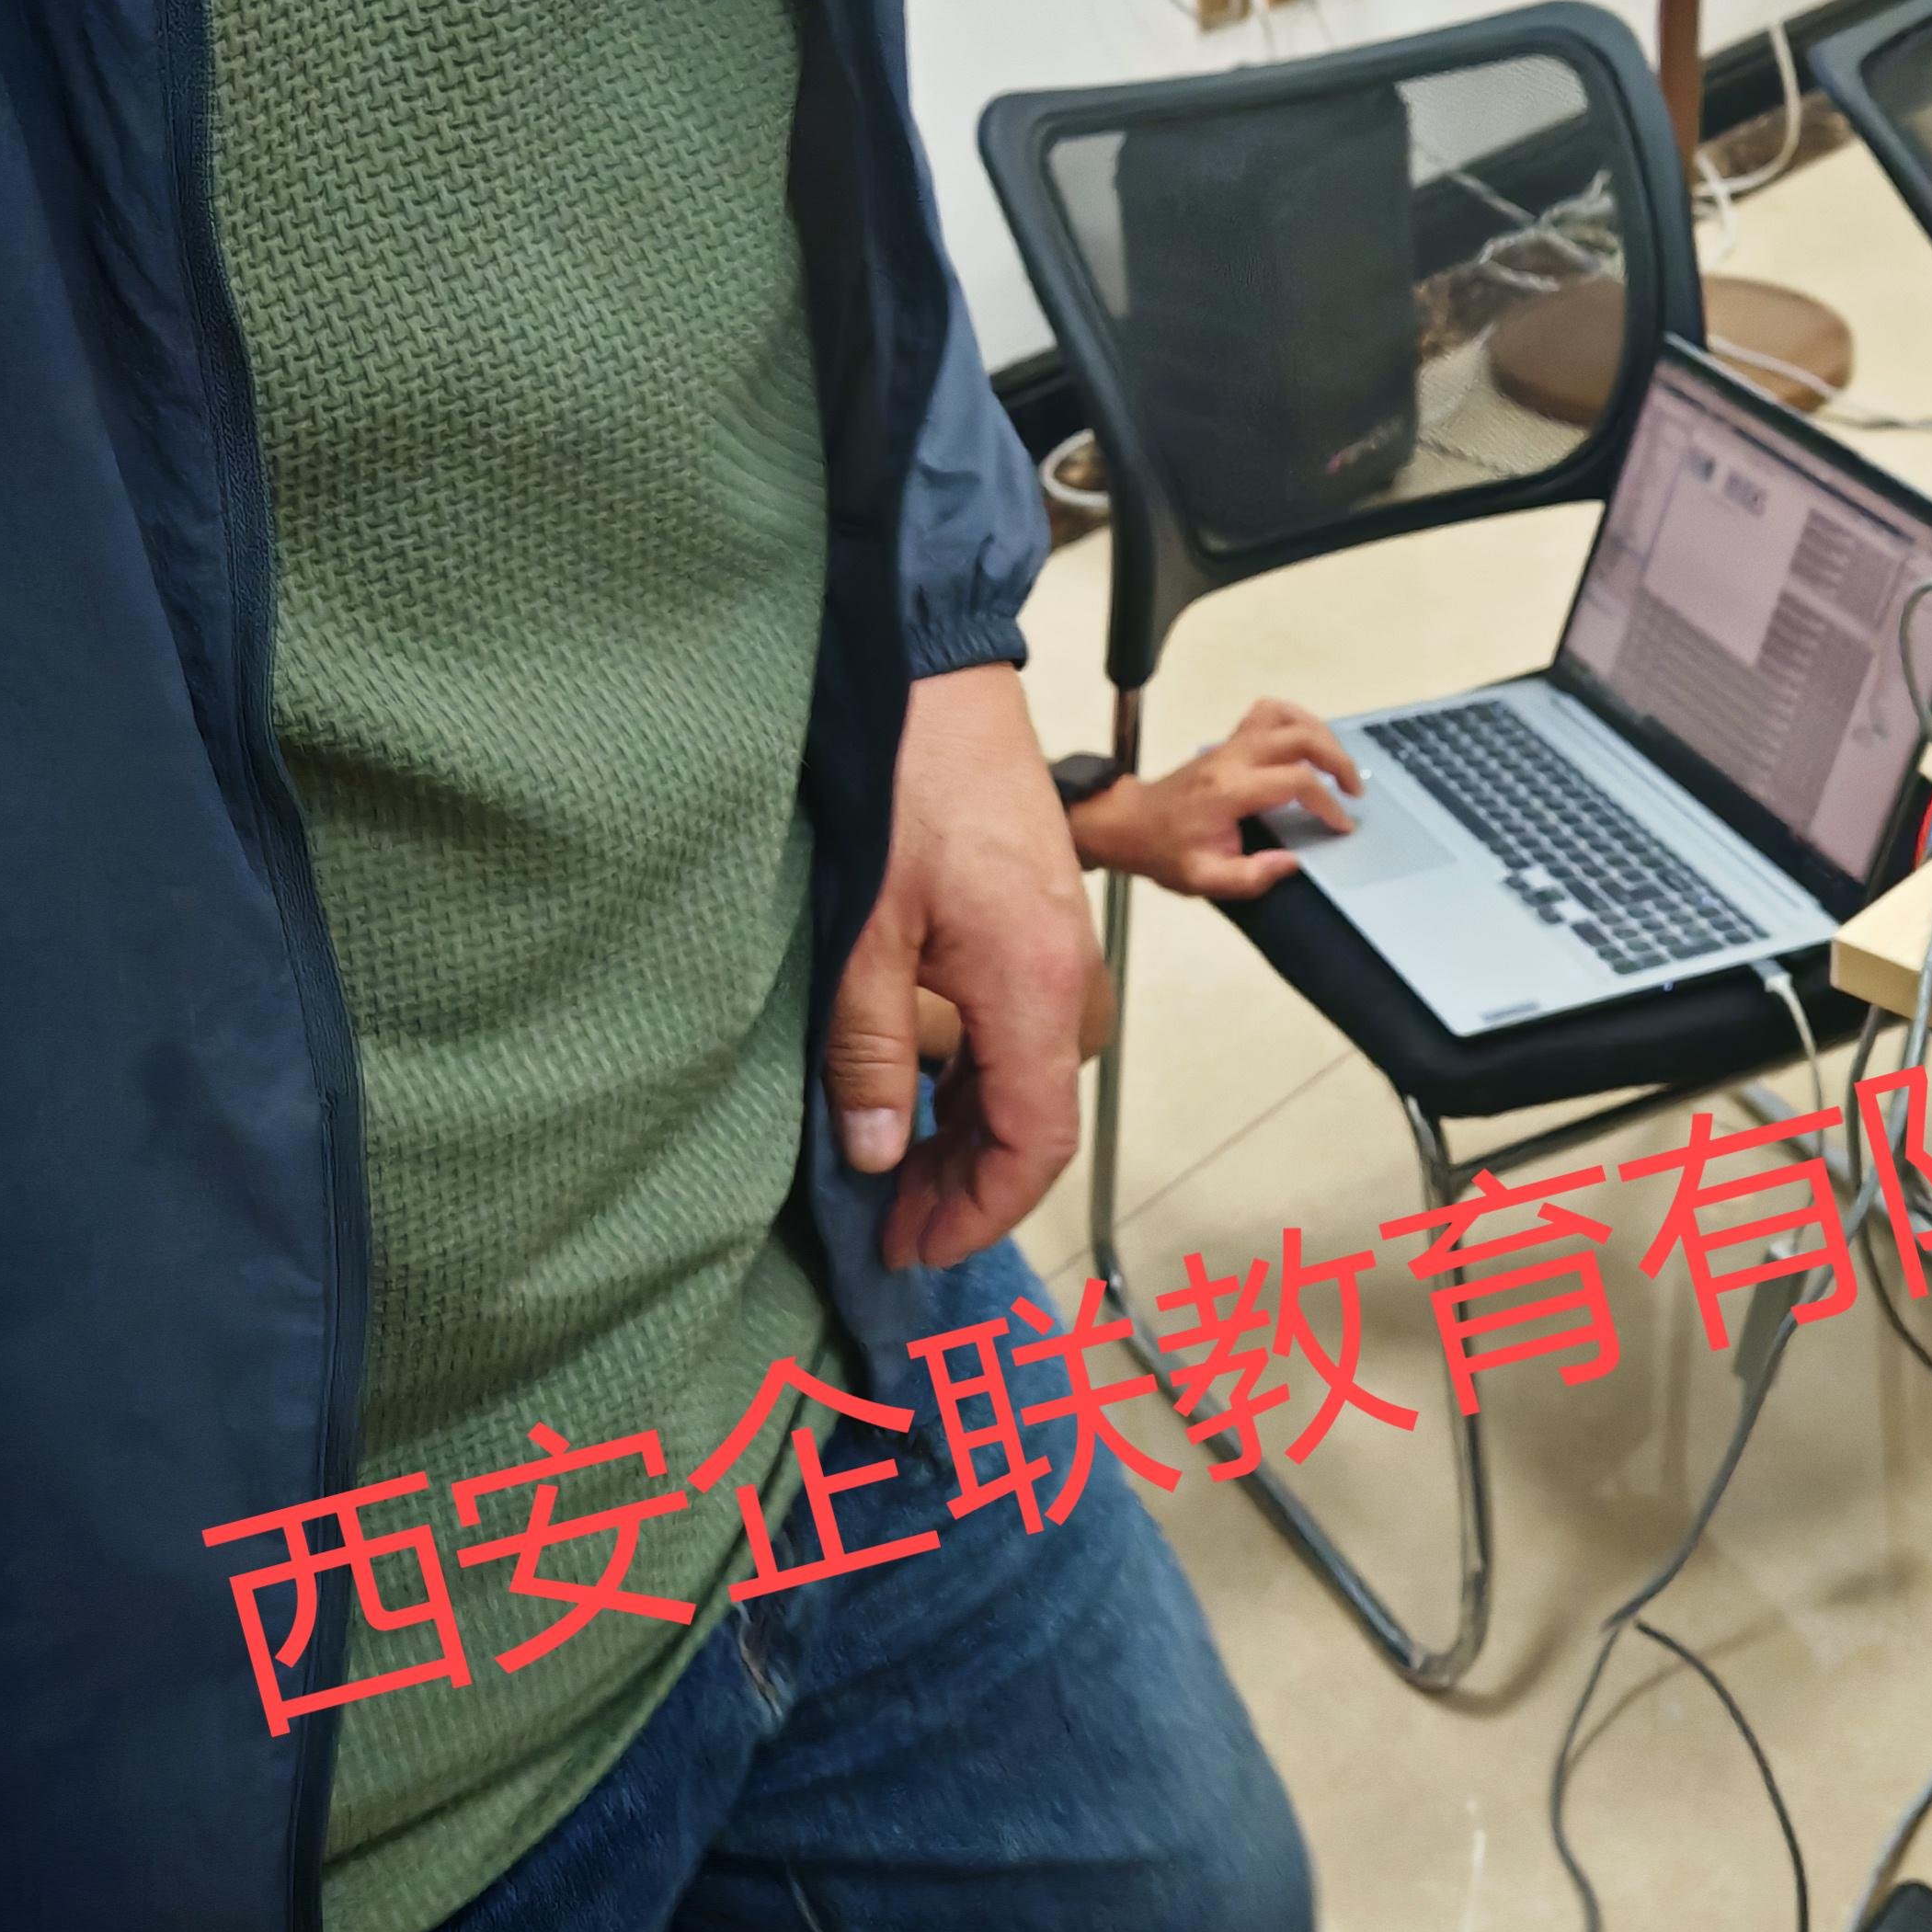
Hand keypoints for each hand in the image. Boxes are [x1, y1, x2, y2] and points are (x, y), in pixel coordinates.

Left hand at [824, 665, 1095, 1270]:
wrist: (939, 687)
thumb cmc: (904, 794)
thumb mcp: (865, 937)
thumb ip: (873, 1054)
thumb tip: (878, 1156)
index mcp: (1034, 991)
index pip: (1033, 1144)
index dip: (979, 1210)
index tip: (914, 1244)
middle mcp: (1066, 980)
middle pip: (1038, 1121)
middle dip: (968, 1186)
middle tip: (891, 1220)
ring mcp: (1061, 951)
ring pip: (1033, 1081)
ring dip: (971, 1135)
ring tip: (895, 1164)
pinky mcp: (1041, 927)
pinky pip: (1026, 1032)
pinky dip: (980, 1080)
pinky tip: (922, 1089)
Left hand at [1066, 699, 1360, 901]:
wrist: (1128, 824)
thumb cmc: (1164, 852)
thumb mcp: (1204, 879)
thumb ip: (1252, 877)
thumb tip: (1293, 862)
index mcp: (1229, 791)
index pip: (1295, 782)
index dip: (1327, 804)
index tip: (1342, 826)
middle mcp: (1232, 759)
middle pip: (1299, 736)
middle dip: (1337, 760)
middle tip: (1354, 790)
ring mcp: (1229, 744)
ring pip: (1284, 715)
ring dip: (1320, 733)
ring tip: (1338, 764)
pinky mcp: (1228, 742)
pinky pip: (1267, 714)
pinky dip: (1296, 721)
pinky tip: (1309, 746)